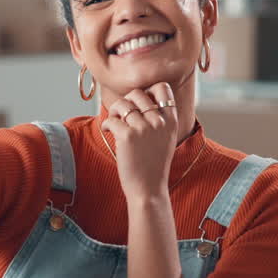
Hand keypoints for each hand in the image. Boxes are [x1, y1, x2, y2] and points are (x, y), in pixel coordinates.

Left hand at [103, 82, 177, 200]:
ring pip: (122, 105)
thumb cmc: (154, 165)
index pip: (162, 88)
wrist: (148, 189)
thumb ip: (160, 119)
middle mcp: (159, 121)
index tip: (140, 103)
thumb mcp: (167, 138)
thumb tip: (142, 98)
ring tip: (114, 123)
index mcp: (171, 121)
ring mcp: (143, 128)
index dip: (148, 91)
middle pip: (137, 93)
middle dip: (126, 101)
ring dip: (114, 112)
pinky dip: (106, 125)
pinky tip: (109, 132)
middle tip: (122, 114)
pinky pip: (111, 119)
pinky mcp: (127, 136)